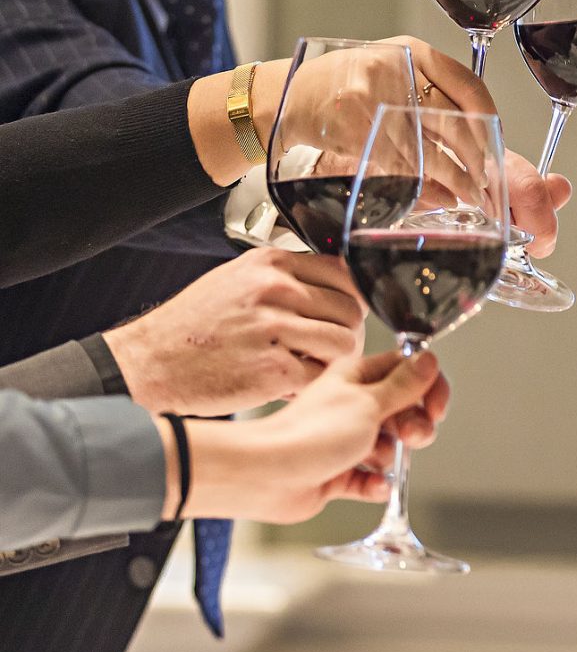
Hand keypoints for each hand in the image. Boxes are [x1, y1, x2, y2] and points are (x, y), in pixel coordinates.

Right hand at [105, 246, 364, 414]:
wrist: (149, 363)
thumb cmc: (190, 328)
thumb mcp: (235, 282)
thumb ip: (282, 280)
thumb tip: (331, 288)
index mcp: (269, 265)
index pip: (344, 274)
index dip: (350, 300)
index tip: (342, 317)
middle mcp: (274, 290)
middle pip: (351, 311)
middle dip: (346, 334)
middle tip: (326, 351)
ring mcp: (274, 329)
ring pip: (345, 344)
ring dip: (334, 362)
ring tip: (309, 368)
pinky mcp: (273, 369)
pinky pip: (322, 377)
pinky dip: (312, 386)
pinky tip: (289, 385)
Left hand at [174, 351, 450, 522]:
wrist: (268, 475)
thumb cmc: (310, 434)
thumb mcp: (370, 403)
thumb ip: (404, 385)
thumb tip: (429, 360)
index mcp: (357, 377)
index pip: (407, 372)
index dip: (428, 388)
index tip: (435, 408)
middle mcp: (351, 405)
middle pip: (403, 412)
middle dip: (414, 427)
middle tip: (409, 436)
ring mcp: (344, 439)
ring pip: (389, 448)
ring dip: (391, 458)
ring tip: (375, 461)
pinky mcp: (337, 472)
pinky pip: (369, 479)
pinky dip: (374, 485)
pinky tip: (372, 485)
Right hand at [252, 45, 571, 255]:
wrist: (283, 97)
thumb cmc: (347, 97)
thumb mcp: (397, 88)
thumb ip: (440, 116)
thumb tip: (497, 163)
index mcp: (415, 53)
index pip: (471, 89)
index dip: (491, 128)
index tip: (499, 155)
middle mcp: (396, 66)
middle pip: (455, 125)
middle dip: (480, 165)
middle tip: (493, 192)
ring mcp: (372, 94)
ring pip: (428, 152)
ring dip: (455, 184)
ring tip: (470, 200)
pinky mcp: (351, 123)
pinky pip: (396, 166)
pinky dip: (420, 188)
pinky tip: (436, 198)